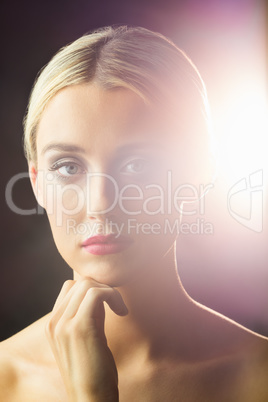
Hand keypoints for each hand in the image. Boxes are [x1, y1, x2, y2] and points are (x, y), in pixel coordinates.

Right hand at [46, 278, 127, 401]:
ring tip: (120, 309)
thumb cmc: (93, 372)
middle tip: (116, 307)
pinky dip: (113, 296)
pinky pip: (97, 293)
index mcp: (52, 324)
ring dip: (110, 291)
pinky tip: (123, 312)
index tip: (108, 304)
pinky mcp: (80, 327)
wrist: (91, 400)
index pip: (70, 287)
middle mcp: (54, 322)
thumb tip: (99, 294)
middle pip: (79, 282)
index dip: (92, 289)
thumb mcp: (84, 340)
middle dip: (103, 288)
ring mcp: (64, 324)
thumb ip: (86, 316)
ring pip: (87, 284)